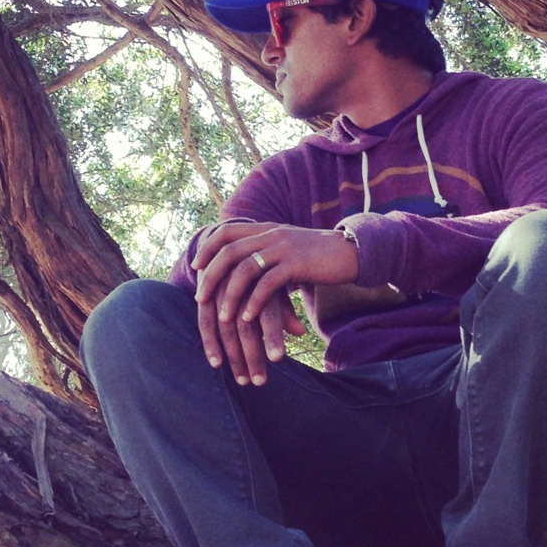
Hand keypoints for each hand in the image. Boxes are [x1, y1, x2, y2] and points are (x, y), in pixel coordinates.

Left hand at [192, 223, 359, 384]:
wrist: (351, 252)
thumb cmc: (317, 257)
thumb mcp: (287, 248)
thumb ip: (265, 253)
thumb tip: (244, 267)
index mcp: (265, 229)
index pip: (225, 232)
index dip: (207, 249)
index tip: (196, 268)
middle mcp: (271, 234)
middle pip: (229, 251)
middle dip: (211, 276)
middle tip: (200, 298)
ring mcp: (283, 248)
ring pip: (245, 269)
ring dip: (230, 294)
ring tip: (222, 316)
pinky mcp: (297, 264)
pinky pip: (268, 284)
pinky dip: (254, 302)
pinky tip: (248, 318)